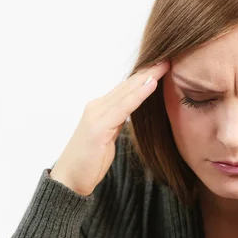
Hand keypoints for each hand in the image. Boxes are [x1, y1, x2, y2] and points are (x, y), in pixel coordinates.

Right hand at [50, 60, 170, 194]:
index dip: (144, 75)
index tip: (163, 65)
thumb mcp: (108, 138)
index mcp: (100, 109)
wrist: (69, 181)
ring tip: (164, 65)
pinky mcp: (98, 127)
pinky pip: (124, 107)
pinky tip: (151, 84)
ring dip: (147, 77)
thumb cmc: (89, 162)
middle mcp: (97, 107)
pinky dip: (138, 94)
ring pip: (127, 91)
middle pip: (128, 85)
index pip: (126, 88)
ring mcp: (96, 115)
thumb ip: (118, 123)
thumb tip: (132, 114)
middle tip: (168, 57)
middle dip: (148, 70)